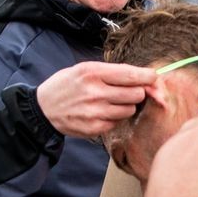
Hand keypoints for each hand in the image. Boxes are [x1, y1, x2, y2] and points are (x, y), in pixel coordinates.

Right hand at [35, 62, 155, 137]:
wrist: (44, 108)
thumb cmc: (68, 84)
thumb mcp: (85, 68)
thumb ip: (113, 72)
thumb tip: (144, 76)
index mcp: (93, 72)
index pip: (131, 74)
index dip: (148, 76)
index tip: (153, 77)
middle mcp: (95, 92)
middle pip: (136, 94)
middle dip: (137, 92)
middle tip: (128, 91)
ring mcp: (95, 112)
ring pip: (129, 110)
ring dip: (126, 106)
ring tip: (112, 101)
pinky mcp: (94, 128)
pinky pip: (117, 122)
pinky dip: (114, 118)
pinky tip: (102, 112)